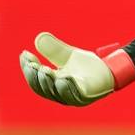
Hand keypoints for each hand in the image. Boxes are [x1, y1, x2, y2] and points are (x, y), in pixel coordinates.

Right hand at [19, 32, 134, 106]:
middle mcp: (60, 93)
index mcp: (53, 84)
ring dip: (49, 82)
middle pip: (42, 88)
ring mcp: (74, 96)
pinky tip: (64, 77)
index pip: (35, 80)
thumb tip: (39, 37)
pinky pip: (76, 94)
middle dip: (35, 76)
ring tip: (44, 70)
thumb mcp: (68, 55)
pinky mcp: (87, 95)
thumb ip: (54, 49)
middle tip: (33, 64)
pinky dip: (69, 86)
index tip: (24, 54)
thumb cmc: (87, 66)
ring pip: (57, 93)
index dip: (27, 68)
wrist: (109, 70)